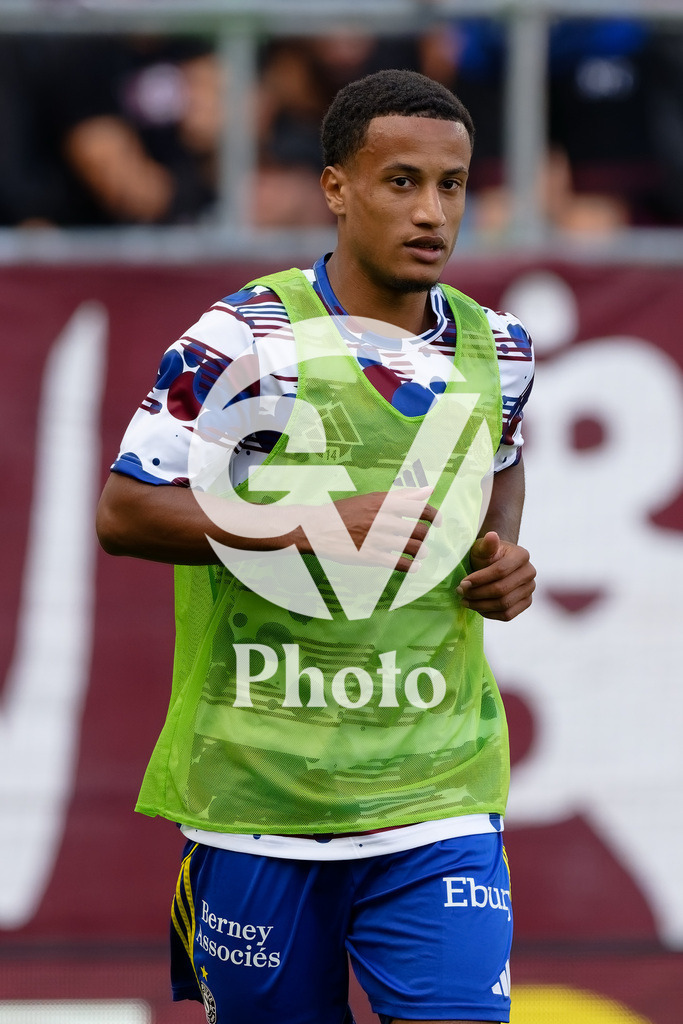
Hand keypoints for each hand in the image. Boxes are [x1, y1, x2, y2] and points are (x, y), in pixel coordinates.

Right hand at [301, 488, 439, 571]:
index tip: (437, 523)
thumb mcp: (373, 498)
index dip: (435, 516)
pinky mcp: (371, 556)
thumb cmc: (346, 511)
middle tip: (423, 540)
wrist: (318, 528)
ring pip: (413, 548)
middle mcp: (384, 520)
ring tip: (420, 554)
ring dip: (421, 552)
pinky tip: (413, 566)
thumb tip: (429, 490)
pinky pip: (400, 564)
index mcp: (385, 503)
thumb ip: (403, 495)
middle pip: (420, 531)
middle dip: (426, 537)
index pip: (421, 509)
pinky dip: (412, 567)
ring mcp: (378, 539)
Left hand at [457, 531, 535, 620]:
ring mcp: (530, 589)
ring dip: (481, 606)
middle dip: (477, 593)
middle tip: (460, 593)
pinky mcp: (526, 602)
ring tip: (465, 601)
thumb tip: (492, 536)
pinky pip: (508, 615)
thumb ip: (487, 545)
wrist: (494, 564)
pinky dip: (490, 614)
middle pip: (502, 590)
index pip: (500, 571)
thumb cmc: (487, 555)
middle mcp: (530, 572)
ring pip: (504, 605)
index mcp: (522, 555)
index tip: (462, 583)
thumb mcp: (482, 548)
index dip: (480, 579)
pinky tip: (477, 607)